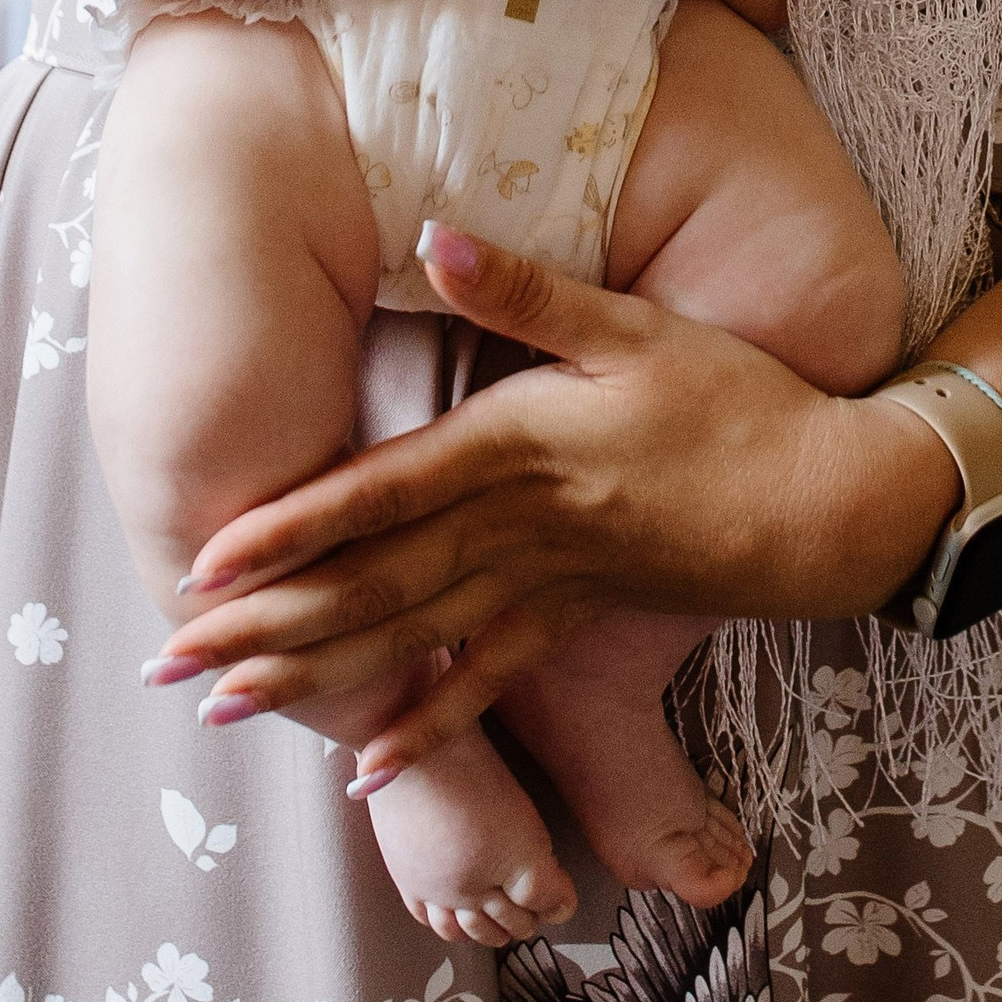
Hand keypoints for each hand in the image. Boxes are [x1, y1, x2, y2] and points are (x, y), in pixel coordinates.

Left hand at [148, 227, 957, 783]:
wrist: (826, 501)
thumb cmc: (729, 399)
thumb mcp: (633, 325)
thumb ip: (527, 289)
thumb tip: (435, 234)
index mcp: (516, 445)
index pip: (381, 494)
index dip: (292, 529)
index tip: (209, 561)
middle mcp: (516, 526)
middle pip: (373, 582)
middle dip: (268, 624)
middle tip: (174, 665)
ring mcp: (544, 584)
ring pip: (411, 638)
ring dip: (317, 675)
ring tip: (227, 709)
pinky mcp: (576, 617)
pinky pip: (489, 681)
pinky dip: (428, 726)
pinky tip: (370, 766)